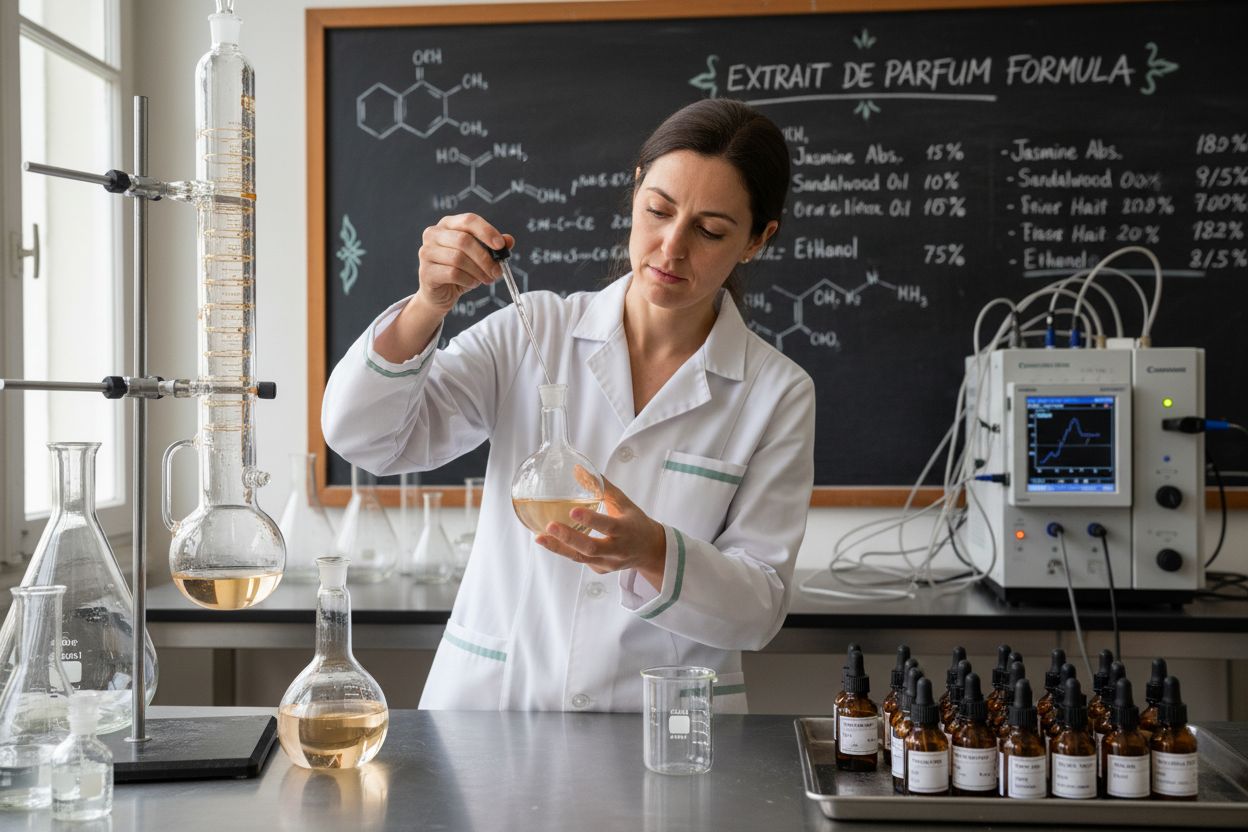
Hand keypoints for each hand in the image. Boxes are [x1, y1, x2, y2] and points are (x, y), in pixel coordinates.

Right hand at [415, 213, 514, 314]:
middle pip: (464, 240)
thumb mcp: (480, 257)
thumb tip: (509, 240)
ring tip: (486, 279)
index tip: (500, 245)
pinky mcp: (426, 271)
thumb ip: (493, 247)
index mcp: (448, 224)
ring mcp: (426, 252)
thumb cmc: (460, 271)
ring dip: (478, 271)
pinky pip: (452, 273)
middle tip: (497, 271)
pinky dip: (468, 280)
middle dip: (485, 258)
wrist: (440, 294)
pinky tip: (472, 283)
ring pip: (458, 258)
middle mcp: (433, 234)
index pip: (469, 220)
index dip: (486, 231)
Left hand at [535, 469, 666, 589]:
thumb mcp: (624, 502)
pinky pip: (581, 561)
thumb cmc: (634, 522)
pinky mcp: (600, 570)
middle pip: (591, 548)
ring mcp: (609, 563)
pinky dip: (565, 551)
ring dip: (559, 548)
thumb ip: (602, 487)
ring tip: (540, 538)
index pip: (608, 525)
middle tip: (550, 526)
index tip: (572, 511)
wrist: (649, 550)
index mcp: (625, 529)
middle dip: (569, 538)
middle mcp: (617, 550)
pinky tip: (551, 542)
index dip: (591, 520)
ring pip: (581, 558)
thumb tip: (579, 469)